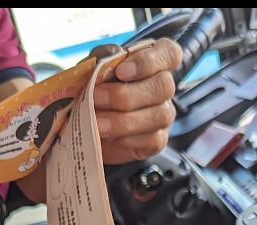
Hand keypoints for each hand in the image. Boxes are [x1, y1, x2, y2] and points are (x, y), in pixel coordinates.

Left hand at [91, 38, 183, 163]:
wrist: (86, 124)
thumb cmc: (94, 89)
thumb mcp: (93, 68)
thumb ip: (101, 59)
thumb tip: (106, 59)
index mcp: (154, 61)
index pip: (170, 53)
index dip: (149, 61)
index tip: (121, 71)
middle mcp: (164, 87)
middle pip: (164, 86)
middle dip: (127, 94)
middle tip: (97, 97)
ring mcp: (164, 114)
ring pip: (159, 115)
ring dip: (124, 121)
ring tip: (98, 122)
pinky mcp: (159, 139)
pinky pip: (152, 140)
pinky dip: (126, 139)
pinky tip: (108, 137)